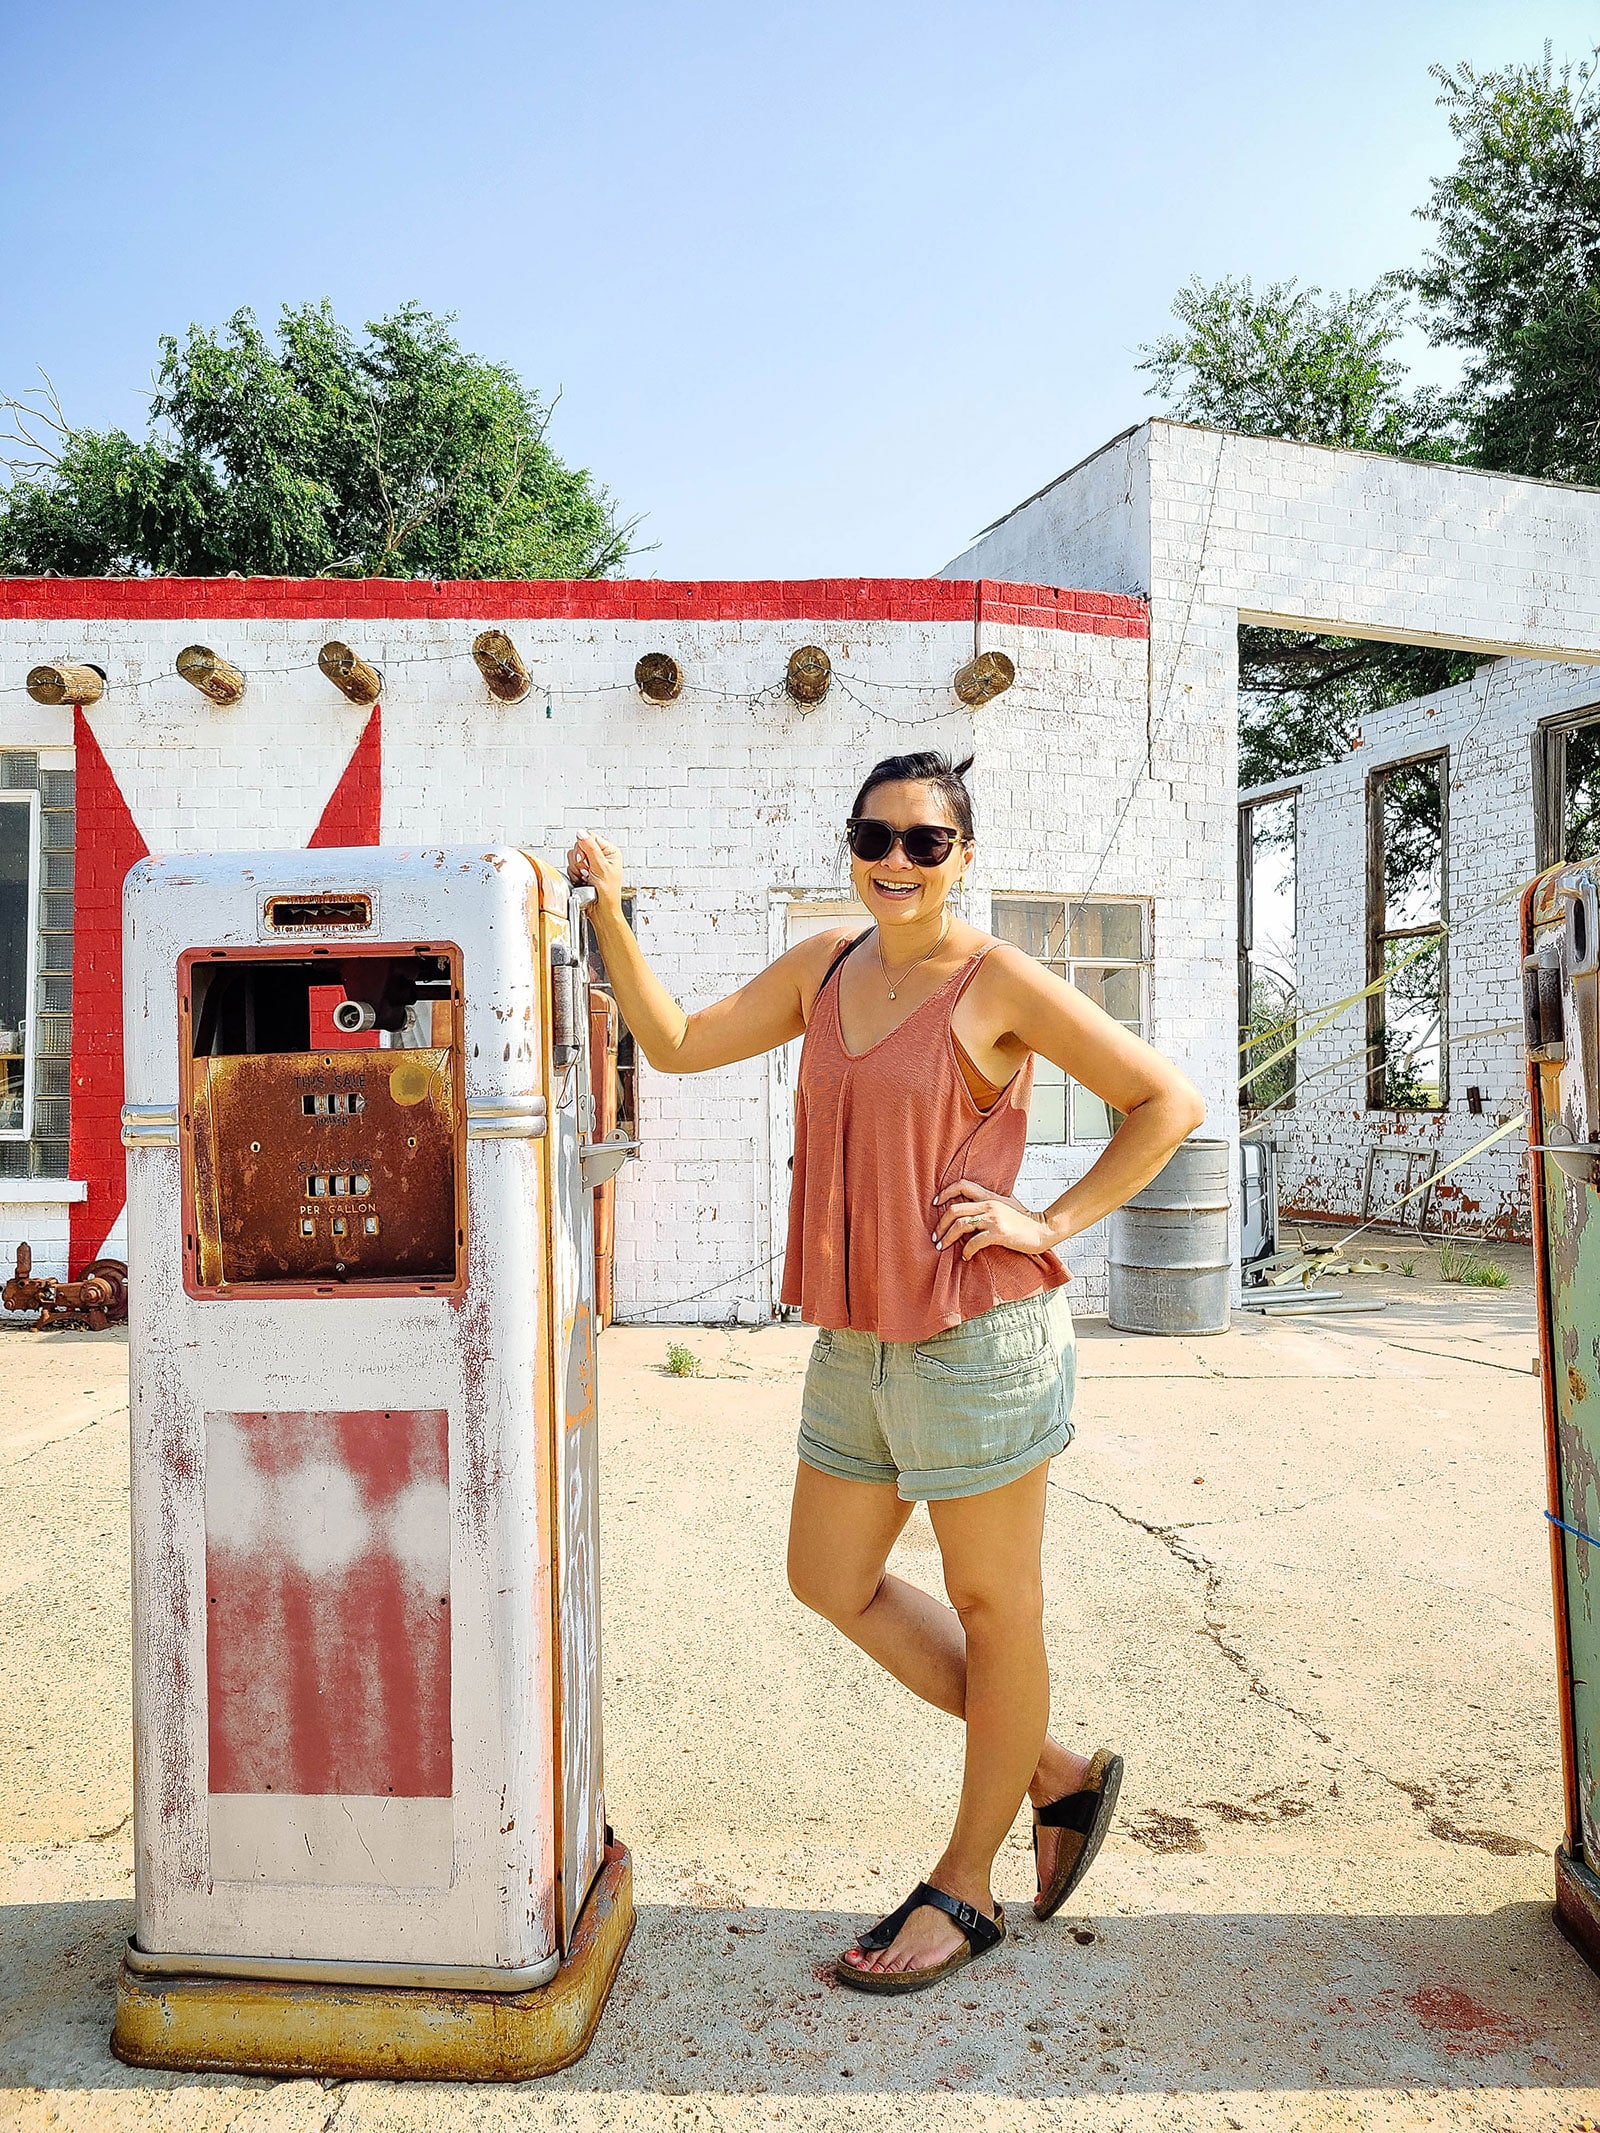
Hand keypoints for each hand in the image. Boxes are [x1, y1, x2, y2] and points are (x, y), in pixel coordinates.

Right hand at [567, 832, 625, 919]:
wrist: (601, 911)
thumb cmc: (608, 893)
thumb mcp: (601, 867)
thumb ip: (590, 848)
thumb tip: (581, 833)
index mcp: (610, 851)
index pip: (590, 837)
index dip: (584, 847)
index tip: (586, 859)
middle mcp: (600, 856)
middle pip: (579, 847)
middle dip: (580, 861)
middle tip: (588, 871)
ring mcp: (591, 865)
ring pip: (573, 858)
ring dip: (577, 869)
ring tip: (586, 878)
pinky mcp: (582, 872)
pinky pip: (571, 868)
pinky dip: (574, 876)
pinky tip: (583, 882)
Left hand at [933, 1179, 1061, 1259]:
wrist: (1043, 1229)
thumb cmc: (1025, 1219)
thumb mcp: (1007, 1204)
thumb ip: (991, 1202)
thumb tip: (974, 1205)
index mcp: (989, 1196)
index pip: (962, 1185)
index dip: (945, 1192)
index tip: (935, 1204)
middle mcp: (989, 1205)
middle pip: (954, 1209)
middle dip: (940, 1224)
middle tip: (935, 1237)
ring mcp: (994, 1218)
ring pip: (960, 1225)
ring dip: (948, 1238)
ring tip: (942, 1247)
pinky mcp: (999, 1233)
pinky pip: (974, 1242)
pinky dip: (966, 1250)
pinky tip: (965, 1256)